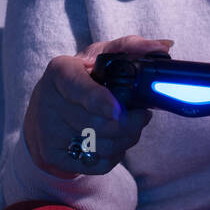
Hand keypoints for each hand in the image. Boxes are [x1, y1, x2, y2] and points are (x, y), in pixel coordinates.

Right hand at [22, 35, 170, 177]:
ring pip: (102, 145)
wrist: (47, 109)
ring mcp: (49, 131)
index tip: (118, 110)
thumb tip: (163, 47)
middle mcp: (49, 101)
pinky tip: (112, 140)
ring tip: (128, 126)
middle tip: (141, 115)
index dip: (100, 101)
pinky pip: (97, 163)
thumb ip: (131, 47)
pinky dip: (114, 154)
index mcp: (60, 71)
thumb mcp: (100, 56)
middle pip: (99, 123)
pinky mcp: (54, 155)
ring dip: (126, 139)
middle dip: (130, 123)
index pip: (78, 88)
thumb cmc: (81, 78)